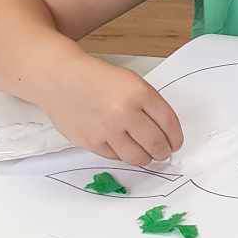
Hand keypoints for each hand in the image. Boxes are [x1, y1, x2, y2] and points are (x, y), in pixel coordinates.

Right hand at [39, 56, 182, 166]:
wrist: (61, 78)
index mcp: (140, 93)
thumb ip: (150, 105)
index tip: (176, 144)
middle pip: (156, 144)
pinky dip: (122, 154)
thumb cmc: (99, 79)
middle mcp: (124, 112)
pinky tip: (122, 146)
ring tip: (145, 154)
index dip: (176, 138)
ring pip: (137, 157)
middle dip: (163, 152)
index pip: (169, 124)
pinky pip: (115, 157)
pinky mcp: (90, 141)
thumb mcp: (132, 82)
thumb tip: (167, 135)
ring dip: (146, 159)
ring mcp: (106, 129)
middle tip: (163, 153)